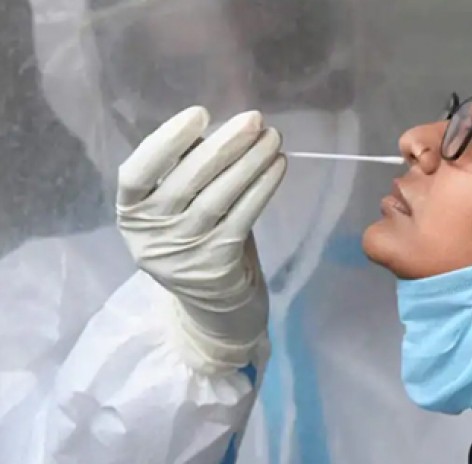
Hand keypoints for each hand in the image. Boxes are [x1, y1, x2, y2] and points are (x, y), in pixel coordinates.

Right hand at [116, 107, 286, 370]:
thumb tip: (224, 129)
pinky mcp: (217, 264)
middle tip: (254, 119)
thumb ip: (187, 172)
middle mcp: (150, 235)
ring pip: (219, 197)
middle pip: (186, 180)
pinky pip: (243, 217)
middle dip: (224, 145)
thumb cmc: (194, 237)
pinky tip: (278, 166)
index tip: (199, 113)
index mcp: (131, 213)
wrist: (212, 302)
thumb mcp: (177, 207)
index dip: (165, 141)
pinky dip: (262, 188)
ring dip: (251, 163)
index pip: (136, 173)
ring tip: (274, 138)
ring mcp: (184, 252)